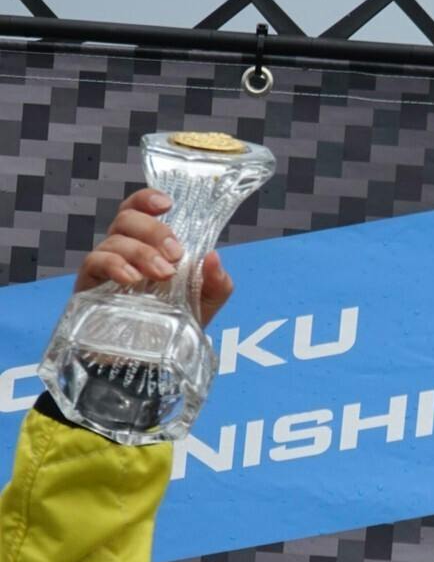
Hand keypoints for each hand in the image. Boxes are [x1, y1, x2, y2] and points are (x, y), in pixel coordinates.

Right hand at [74, 188, 233, 326]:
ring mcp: (105, 267)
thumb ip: (217, 283)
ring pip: (113, 240)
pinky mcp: (89, 287)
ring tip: (162, 274)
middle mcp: (123, 250)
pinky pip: (94, 262)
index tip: (167, 203)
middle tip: (175, 254)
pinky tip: (131, 278)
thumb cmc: (174, 324)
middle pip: (127, 219)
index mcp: (147, 245)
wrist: (151, 362)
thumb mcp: (205, 304)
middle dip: (154, 231)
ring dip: (140, 252)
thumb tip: (214, 257)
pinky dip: (114, 265)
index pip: (139, 210)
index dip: (147, 199)